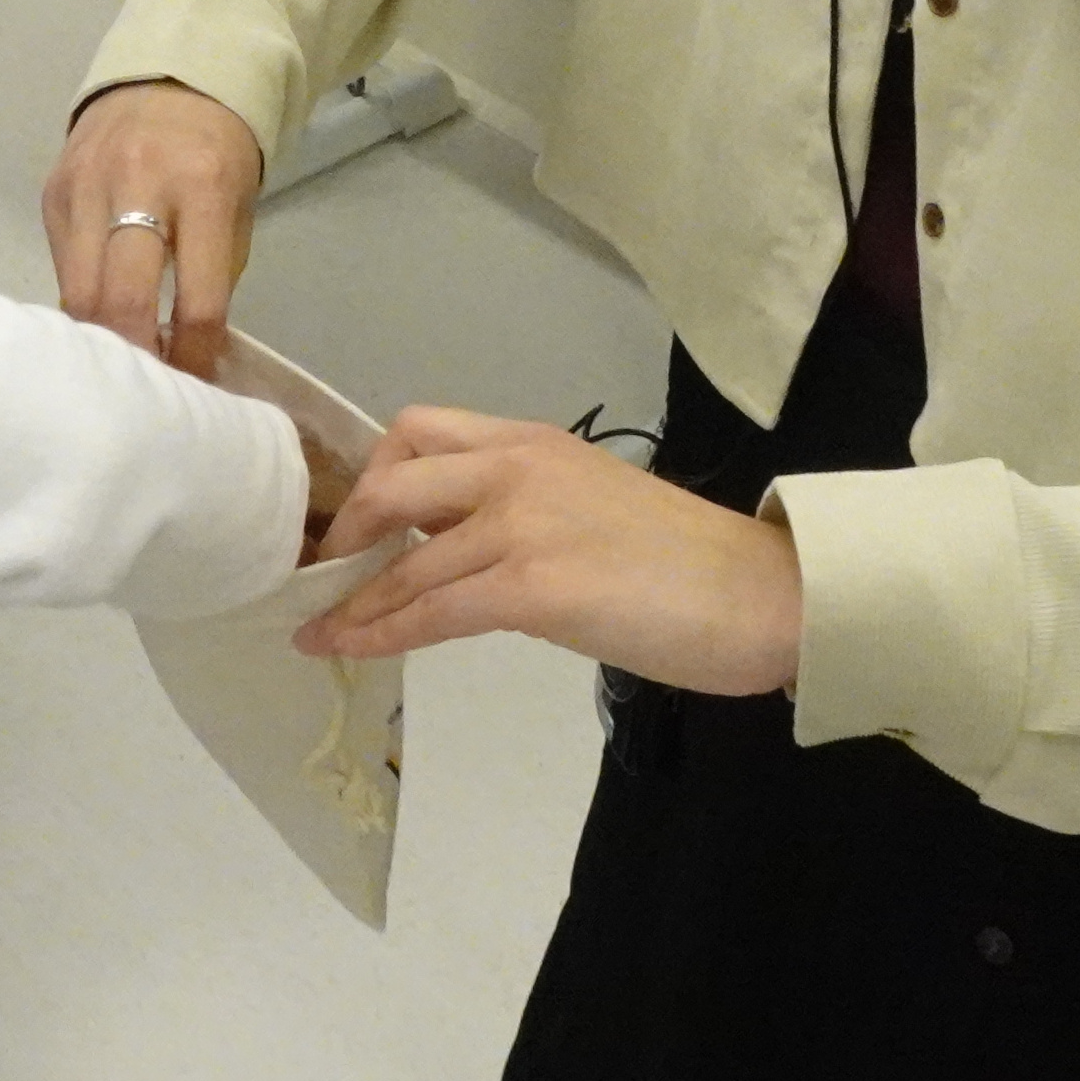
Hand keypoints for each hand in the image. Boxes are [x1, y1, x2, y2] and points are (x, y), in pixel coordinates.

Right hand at [42, 80, 264, 376]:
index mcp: (203, 189)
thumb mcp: (236, 209)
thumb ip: (213, 276)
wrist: (166, 79)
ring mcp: (86, 187)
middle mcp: (137, 185)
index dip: (194, 355)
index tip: (194, 385)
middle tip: (146, 390)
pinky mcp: (53, 192)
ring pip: (78, 292)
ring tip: (118, 366)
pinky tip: (98, 319)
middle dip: (135, 358)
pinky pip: (60, 267)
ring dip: (100, 339)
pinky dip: (81, 302)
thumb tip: (187, 354)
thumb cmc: (215, 156)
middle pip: (122, 299)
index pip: (197, 300)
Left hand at [298, 405, 805, 696]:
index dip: (372, 476)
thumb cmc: (690, 564)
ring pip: (404, 556)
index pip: (421, 432)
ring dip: (351, 599)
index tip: (354, 524)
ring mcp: (522, 522)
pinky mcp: (532, 585)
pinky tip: (350, 649)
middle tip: (330, 574)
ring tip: (319, 630)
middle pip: (393, 475)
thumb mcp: (591, 506)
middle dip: (347, 527)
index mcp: (534, 442)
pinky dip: (378, 631)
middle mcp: (518, 466)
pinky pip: (430, 609)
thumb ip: (524, 511)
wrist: (760, 595)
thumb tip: (459, 548)